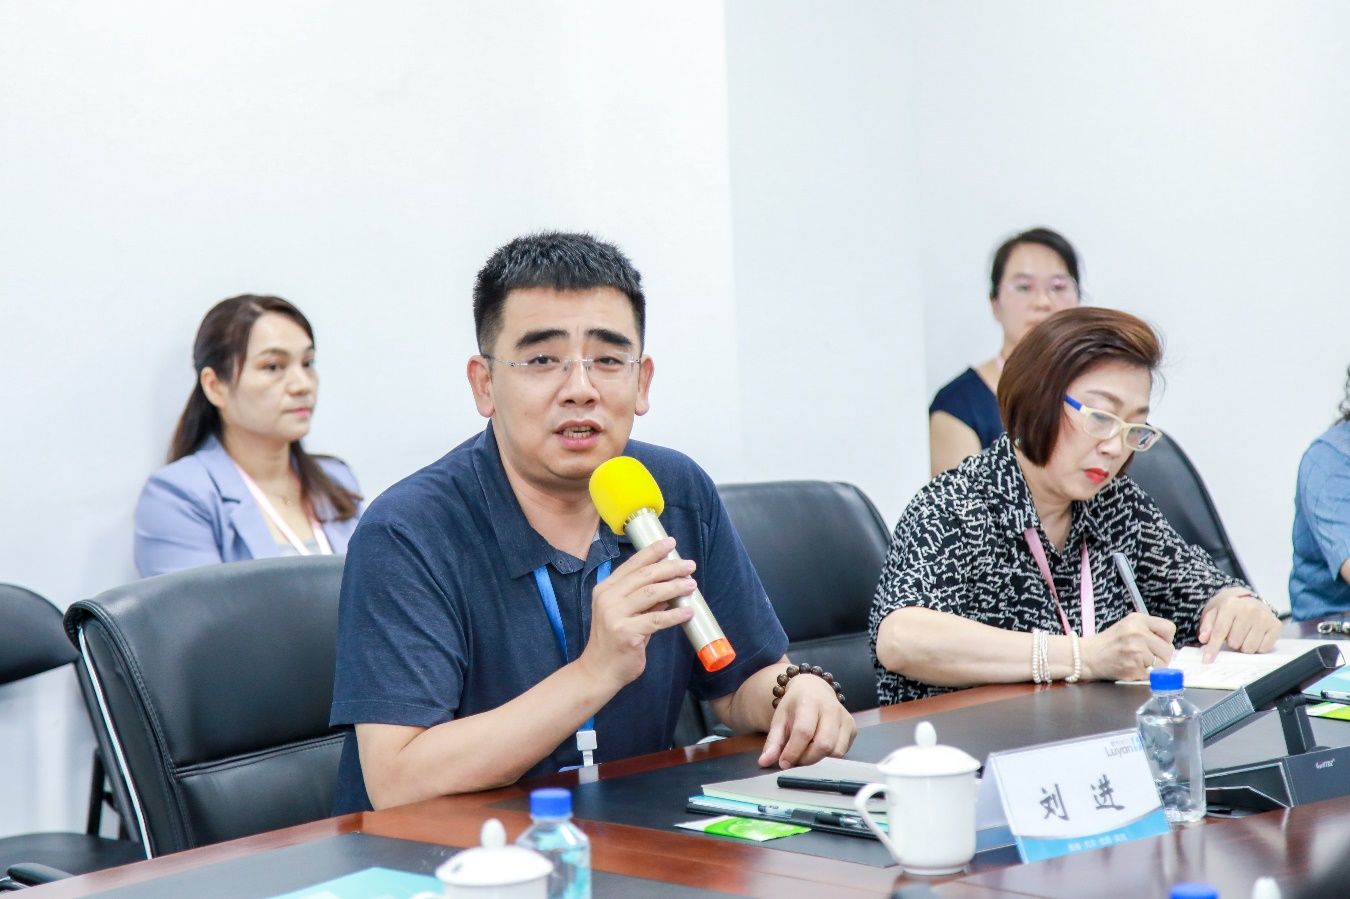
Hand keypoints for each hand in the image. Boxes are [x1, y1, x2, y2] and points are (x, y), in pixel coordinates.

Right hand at [577, 537, 694, 690]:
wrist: (598, 671)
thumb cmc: (613, 642)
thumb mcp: (624, 614)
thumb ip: (643, 600)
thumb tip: (669, 586)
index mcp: (605, 589)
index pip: (632, 565)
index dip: (652, 552)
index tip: (670, 543)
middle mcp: (607, 599)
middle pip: (644, 576)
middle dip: (669, 567)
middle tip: (689, 565)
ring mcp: (615, 615)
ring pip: (651, 593)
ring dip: (675, 587)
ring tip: (691, 585)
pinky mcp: (626, 633)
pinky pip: (657, 620)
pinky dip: (675, 614)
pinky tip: (687, 611)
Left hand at [758, 671, 856, 768]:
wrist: (814, 689)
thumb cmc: (795, 705)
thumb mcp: (780, 719)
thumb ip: (773, 741)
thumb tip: (764, 762)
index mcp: (810, 702)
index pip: (804, 732)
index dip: (793, 752)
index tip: (783, 763)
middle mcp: (831, 708)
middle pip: (823, 744)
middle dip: (807, 759)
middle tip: (795, 759)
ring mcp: (845, 717)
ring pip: (835, 751)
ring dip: (819, 758)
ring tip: (807, 752)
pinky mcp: (853, 727)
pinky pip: (843, 751)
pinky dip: (830, 756)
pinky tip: (819, 747)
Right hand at [1080, 613, 1176, 681]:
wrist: (1087, 656)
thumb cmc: (1108, 642)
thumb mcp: (1128, 625)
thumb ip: (1148, 629)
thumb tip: (1168, 643)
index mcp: (1137, 620)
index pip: (1169, 628)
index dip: (1165, 638)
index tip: (1156, 642)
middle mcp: (1138, 634)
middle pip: (1168, 649)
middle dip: (1161, 655)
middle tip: (1146, 656)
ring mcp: (1136, 651)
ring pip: (1162, 664)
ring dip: (1153, 666)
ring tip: (1137, 661)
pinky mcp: (1134, 667)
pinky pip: (1152, 675)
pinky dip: (1144, 674)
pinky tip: (1132, 668)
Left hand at [1198, 588, 1280, 661]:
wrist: (1249, 602)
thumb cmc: (1229, 611)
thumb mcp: (1214, 614)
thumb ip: (1207, 626)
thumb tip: (1204, 639)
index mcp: (1231, 605)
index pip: (1219, 632)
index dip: (1212, 648)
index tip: (1207, 660)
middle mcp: (1249, 609)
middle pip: (1234, 642)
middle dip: (1231, 642)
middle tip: (1233, 634)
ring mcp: (1264, 618)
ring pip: (1249, 648)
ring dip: (1243, 646)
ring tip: (1244, 636)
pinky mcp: (1276, 626)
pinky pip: (1263, 649)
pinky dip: (1257, 647)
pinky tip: (1255, 637)